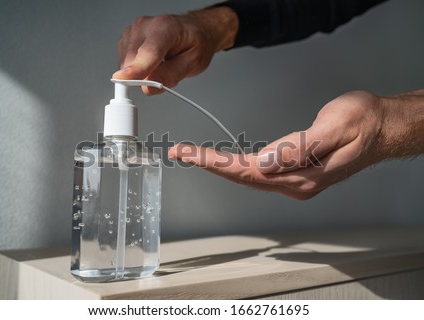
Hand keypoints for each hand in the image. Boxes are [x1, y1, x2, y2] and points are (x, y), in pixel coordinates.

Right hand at [113, 6, 237, 94]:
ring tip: (161, 63)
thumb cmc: (194, 43)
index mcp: (165, 28)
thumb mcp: (193, 62)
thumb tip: (148, 86)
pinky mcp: (126, 38)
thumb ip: (171, 75)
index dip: (136, 68)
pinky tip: (152, 61)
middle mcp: (145, 26)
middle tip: (166, 73)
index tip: (123, 79)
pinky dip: (137, 68)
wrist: (192, 30)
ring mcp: (132, 31)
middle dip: (144, 76)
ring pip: (126, 64)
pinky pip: (125, 63)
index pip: (148, 52)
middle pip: (132, 61)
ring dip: (141, 72)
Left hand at [168, 90, 416, 199]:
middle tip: (181, 152)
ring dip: (220, 167)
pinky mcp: (298, 173)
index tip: (190, 154)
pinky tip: (226, 162)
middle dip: (209, 165)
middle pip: (244, 177)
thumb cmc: (364, 123)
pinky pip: (260, 173)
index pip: (249, 171)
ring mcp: (297, 181)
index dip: (216, 163)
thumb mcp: (335, 127)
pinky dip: (237, 167)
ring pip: (250, 177)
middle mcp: (296, 183)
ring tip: (194, 155)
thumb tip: (264, 163)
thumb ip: (299, 148)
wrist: (383, 128)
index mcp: (302, 175)